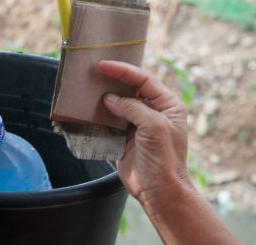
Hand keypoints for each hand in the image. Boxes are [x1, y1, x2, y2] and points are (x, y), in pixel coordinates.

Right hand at [98, 60, 189, 203]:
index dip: (124, 70)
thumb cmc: (164, 159)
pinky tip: (88, 108)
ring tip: (88, 86)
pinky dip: (99, 114)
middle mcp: (153, 111)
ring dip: (104, 95)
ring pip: (119, 103)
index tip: (104, 65)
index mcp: (167, 104)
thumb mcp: (153, 127)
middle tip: (93, 70)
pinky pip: (110, 120)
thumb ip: (133, 108)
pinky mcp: (125, 137)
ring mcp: (138, 124)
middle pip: (131, 88)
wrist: (158, 191)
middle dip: (113, 79)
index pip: (144, 79)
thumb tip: (110, 98)